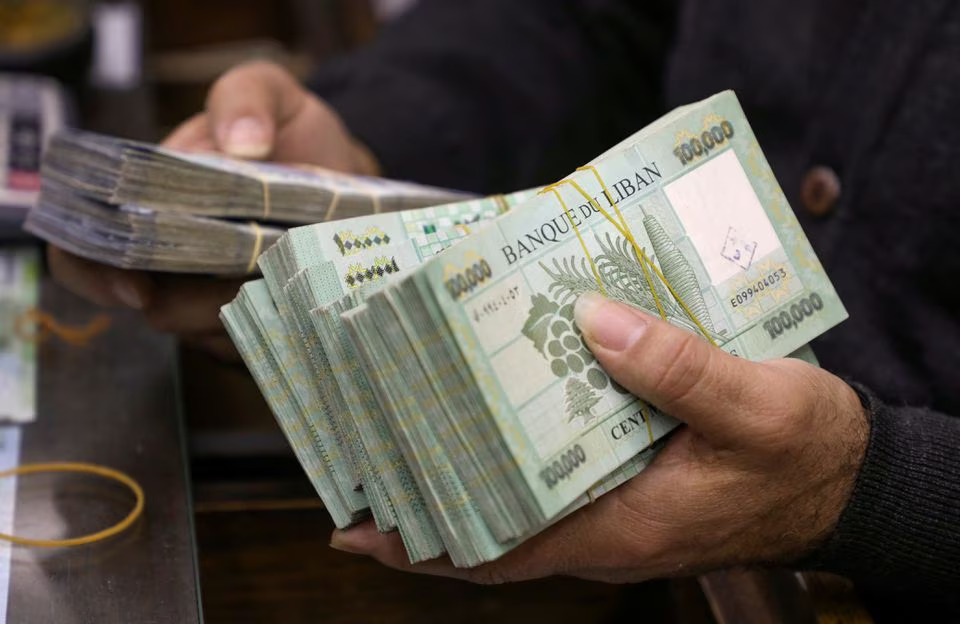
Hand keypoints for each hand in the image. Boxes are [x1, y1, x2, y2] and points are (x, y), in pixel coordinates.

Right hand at [48, 61, 380, 359]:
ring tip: (293, 272)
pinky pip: (263, 346)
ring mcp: (218, 304)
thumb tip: (243, 143)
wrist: (351, 175)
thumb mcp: (271, 93)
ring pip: (215, 335)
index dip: (94, 274)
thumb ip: (246, 97)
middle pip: (159, 309)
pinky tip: (311, 292)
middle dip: (201, 299)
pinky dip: (285, 322)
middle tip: (252, 272)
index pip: (86, 255)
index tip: (137, 287)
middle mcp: (174, 266)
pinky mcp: (265, 330)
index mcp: (150, 208)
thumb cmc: (295, 135)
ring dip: (251, 309)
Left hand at [330, 292, 869, 583]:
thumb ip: (680, 369)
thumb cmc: (808, 456)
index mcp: (621, 525)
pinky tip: (507, 392)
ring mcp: (616, 504)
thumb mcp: (756, 408)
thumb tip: (596, 323)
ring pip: (521, 493)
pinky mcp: (631, 479)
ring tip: (418, 410)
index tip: (360, 527)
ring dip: (471, 461)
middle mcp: (605, 524)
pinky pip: (558, 468)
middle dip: (431, 492)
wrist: (851, 477)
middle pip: (494, 520)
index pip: (500, 551)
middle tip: (373, 443)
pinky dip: (523, 441)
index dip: (427, 544)